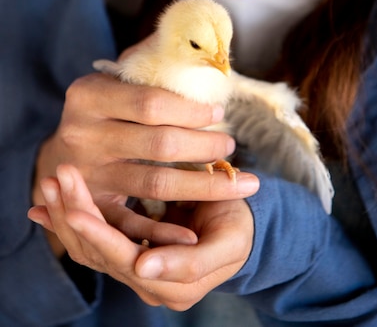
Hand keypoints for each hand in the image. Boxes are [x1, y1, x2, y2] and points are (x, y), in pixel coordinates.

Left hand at [29, 165, 254, 309]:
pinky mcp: (126, 249)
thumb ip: (189, 262)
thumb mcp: (226, 244)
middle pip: (97, 254)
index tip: (75, 209)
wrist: (241, 227)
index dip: (98, 234)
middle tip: (55, 179)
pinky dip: (67, 220)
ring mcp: (133, 267)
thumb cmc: (236, 229)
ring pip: (87, 247)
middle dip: (73, 216)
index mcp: (171, 286)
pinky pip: (90, 240)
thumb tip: (144, 267)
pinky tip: (45, 204)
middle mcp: (145, 282)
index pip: (123, 261)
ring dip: (65, 214)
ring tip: (48, 184)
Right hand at [32, 44, 258, 253]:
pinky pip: (133, 219)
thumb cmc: (103, 108)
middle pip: (159, 143)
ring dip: (204, 183)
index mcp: (87, 95)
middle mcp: (81, 134)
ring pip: (156, 182)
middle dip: (205, 145)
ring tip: (237, 178)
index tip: (220, 110)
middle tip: (231, 144)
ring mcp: (85, 173)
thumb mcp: (114, 80)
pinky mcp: (92, 204)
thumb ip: (148, 60)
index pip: (150, 103)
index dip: (191, 109)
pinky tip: (196, 231)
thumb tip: (197, 36)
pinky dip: (165, 228)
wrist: (62, 152)